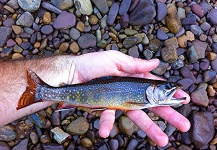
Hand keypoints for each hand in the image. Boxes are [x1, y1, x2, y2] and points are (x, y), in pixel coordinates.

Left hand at [72, 50, 189, 146]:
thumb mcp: (114, 59)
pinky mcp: (105, 109)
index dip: (169, 93)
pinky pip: (109, 119)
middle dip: (168, 114)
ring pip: (137, 116)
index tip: (183, 100)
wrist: (70, 74)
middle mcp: (128, 91)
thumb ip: (134, 63)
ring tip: (163, 140)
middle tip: (183, 125)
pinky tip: (105, 132)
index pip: (155, 87)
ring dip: (149, 128)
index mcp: (133, 77)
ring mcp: (118, 102)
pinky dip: (108, 125)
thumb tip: (157, 62)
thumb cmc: (91, 64)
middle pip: (151, 104)